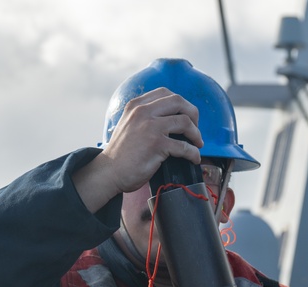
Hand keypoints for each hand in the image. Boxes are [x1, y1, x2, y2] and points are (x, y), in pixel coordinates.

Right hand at [74, 88, 203, 210]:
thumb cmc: (121, 153)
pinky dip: (193, 153)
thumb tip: (170, 118)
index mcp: (136, 105)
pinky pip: (184, 146)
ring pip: (185, 122)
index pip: (166, 93)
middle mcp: (143, 112)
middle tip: (196, 128)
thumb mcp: (128, 124)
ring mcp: (150, 127)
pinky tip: (194, 158)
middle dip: (193, 114)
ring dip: (196, 134)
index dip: (181, 103)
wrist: (109, 172)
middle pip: (179, 102)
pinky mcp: (156, 144)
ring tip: (197, 144)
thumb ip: (144, 117)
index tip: (186, 116)